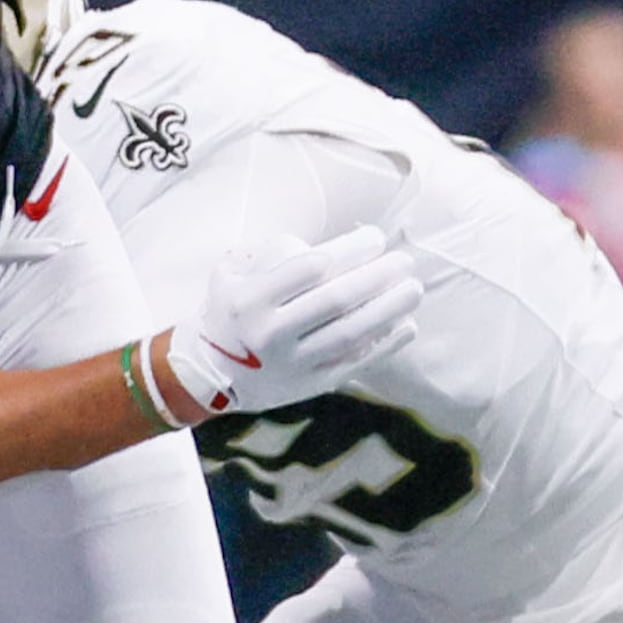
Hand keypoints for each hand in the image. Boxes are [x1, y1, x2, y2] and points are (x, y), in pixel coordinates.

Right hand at [153, 226, 423, 420]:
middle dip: (376, 276)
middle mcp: (270, 333)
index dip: (349, 249)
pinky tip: (407, 326)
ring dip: (388, 309)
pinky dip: (385, 345)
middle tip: (403, 260)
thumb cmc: (229, 313)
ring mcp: (292, 363)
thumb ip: (268, 253)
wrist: (208, 374)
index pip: (308, 268)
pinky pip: (354, 363)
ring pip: (350, 333)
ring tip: (413, 289)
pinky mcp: (310, 384)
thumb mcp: (230, 275)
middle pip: (335, 300)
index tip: (375, 238)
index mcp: (250, 300)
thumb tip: (322, 243)